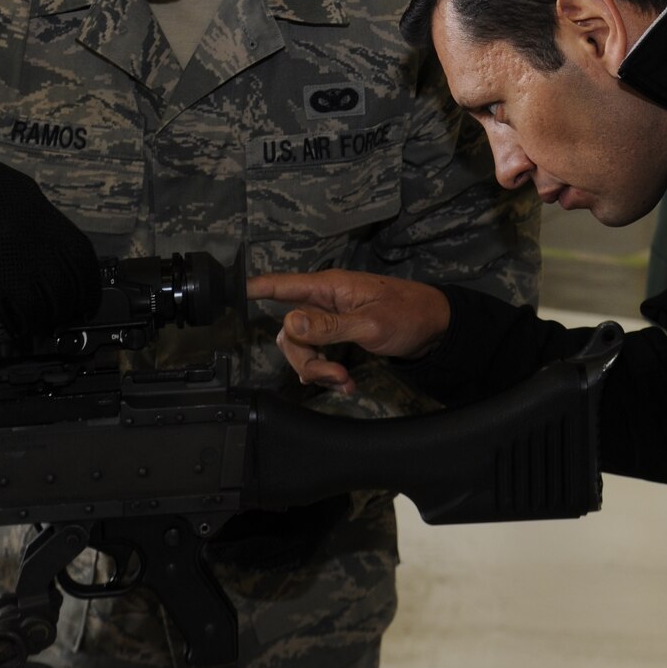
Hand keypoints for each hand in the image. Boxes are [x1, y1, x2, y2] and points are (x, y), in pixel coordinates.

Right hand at [0, 128, 100, 350]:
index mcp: (40, 220)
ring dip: (39, 324)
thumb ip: (40, 221)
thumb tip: (57, 250)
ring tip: (35, 327)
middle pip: (64, 292)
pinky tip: (7, 332)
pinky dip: (8, 332)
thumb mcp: (14, 191)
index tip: (84, 299)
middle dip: (67, 310)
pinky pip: (0, 322)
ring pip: (36, 312)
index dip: (87, 287)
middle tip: (63, 317)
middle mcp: (27, 246)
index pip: (82, 263)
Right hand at [247, 270, 451, 395]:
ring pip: (301, 348)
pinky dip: (327, 372)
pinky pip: (318, 354)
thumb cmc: (408, 315)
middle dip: (305, 359)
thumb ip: (329, 326)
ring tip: (344, 381)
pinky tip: (345, 383)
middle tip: (333, 375)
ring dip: (318, 370)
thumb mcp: (369, 324)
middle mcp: (324, 300)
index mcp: (329, 287)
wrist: (436, 328)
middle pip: (289, 332)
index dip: (255, 289)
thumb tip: (289, 322)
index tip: (230, 293)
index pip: (282, 285)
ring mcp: (330, 319)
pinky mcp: (338, 335)